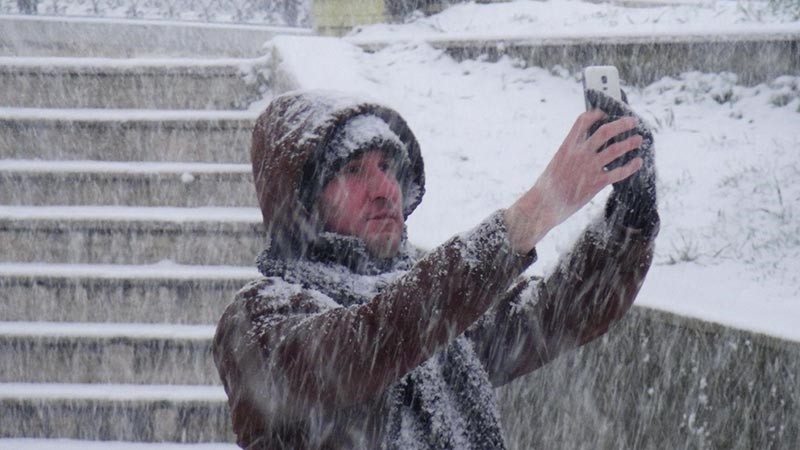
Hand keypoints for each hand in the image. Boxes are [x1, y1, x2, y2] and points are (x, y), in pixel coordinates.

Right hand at [505, 110, 642, 253]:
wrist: (543, 205)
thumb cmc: (546, 188)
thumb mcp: (555, 164)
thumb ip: (569, 156)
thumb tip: (581, 152)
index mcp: (567, 146)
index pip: (582, 121)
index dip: (595, 115)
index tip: (604, 113)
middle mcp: (579, 154)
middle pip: (605, 131)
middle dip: (622, 124)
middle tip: (632, 121)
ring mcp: (589, 167)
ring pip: (615, 149)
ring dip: (630, 142)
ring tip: (638, 139)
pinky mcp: (596, 183)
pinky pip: (619, 172)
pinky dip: (631, 166)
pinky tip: (638, 162)